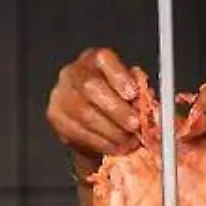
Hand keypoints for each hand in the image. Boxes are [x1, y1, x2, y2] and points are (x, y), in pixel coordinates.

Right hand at [46, 47, 141, 162]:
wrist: (91, 117)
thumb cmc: (114, 99)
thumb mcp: (131, 89)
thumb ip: (140, 92)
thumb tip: (149, 102)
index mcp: (96, 59)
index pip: (104, 58)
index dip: (119, 76)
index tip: (133, 94)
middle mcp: (75, 72)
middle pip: (91, 87)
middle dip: (117, 110)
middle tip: (134, 125)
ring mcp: (62, 94)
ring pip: (85, 114)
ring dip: (112, 132)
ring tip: (129, 141)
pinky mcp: (56, 117)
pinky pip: (78, 133)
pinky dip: (102, 143)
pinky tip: (116, 146)